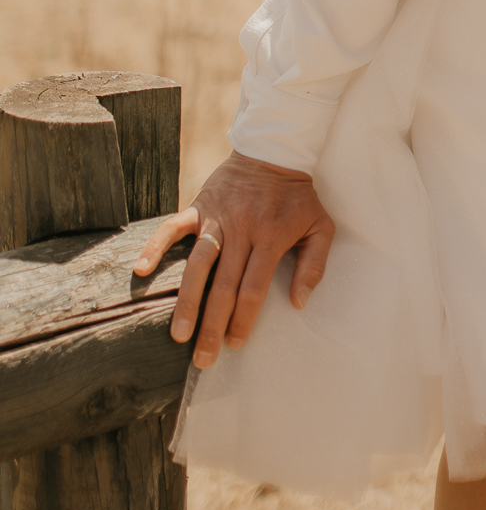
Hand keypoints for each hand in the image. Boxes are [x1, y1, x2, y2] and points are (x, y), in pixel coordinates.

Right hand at [132, 152, 335, 369]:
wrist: (275, 150)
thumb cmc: (299, 196)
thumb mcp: (321, 226)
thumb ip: (315, 264)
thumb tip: (299, 303)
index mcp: (271, 237)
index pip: (253, 287)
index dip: (243, 319)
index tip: (235, 344)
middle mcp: (242, 230)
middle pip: (224, 285)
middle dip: (213, 325)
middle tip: (203, 359)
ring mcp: (217, 218)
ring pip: (197, 264)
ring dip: (186, 300)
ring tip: (177, 334)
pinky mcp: (199, 206)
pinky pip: (172, 228)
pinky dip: (155, 247)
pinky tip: (140, 271)